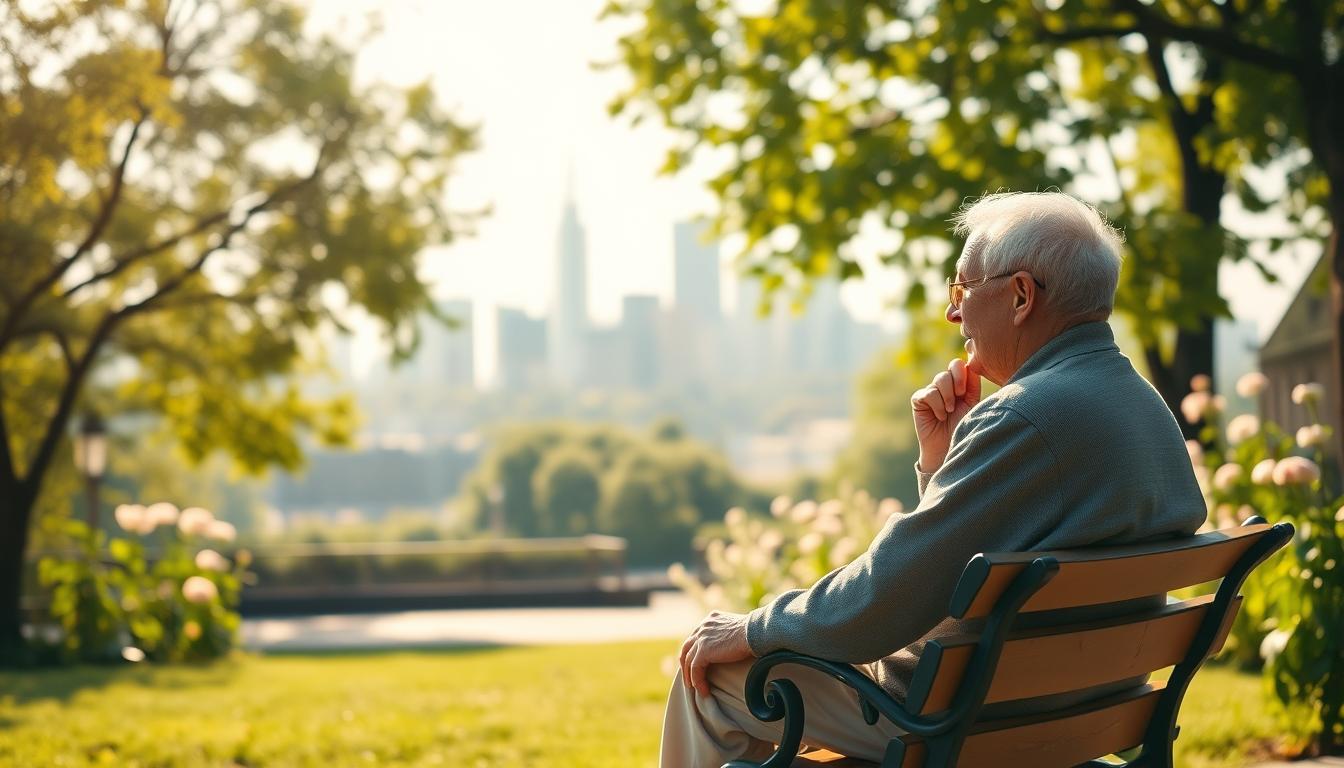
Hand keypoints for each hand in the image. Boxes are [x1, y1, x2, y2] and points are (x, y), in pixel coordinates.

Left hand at [679, 611, 753, 695]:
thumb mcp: (737, 629)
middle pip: (688, 647)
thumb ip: (729, 634)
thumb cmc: (755, 632)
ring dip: (690, 675)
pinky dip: (697, 680)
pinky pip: (695, 669)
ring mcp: (702, 638)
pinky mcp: (703, 651)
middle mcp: (703, 626)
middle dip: (686, 663)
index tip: (697, 663)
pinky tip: (703, 690)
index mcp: (711, 619)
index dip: (694, 650)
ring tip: (694, 688)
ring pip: (688, 659)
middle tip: (689, 677)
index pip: (696, 636)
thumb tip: (734, 644)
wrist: (756, 632)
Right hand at [911, 357, 981, 473]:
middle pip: (950, 369)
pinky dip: (937, 405)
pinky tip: (939, 416)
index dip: (963, 372)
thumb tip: (970, 365)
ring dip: (948, 397)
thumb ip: (972, 385)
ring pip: (940, 379)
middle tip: (959, 398)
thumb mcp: (972, 404)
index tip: (966, 389)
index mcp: (959, 383)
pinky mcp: (919, 399)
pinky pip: (928, 393)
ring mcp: (931, 391)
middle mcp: (944, 385)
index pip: (959, 365)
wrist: (949, 447)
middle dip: (957, 383)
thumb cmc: (963, 427)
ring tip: (949, 412)